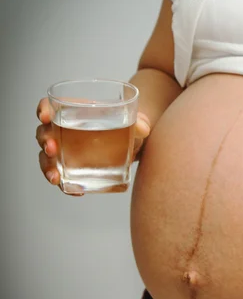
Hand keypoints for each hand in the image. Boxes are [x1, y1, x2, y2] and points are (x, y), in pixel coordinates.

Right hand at [35, 97, 150, 190]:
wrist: (133, 143)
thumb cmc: (127, 126)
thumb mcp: (134, 122)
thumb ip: (140, 123)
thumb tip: (144, 128)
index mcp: (73, 111)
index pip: (49, 106)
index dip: (43, 109)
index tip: (45, 116)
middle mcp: (64, 130)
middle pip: (44, 133)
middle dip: (45, 141)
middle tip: (53, 149)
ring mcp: (66, 150)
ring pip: (48, 157)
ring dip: (47, 167)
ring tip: (55, 177)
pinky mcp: (74, 168)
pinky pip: (64, 177)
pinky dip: (66, 186)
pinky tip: (76, 192)